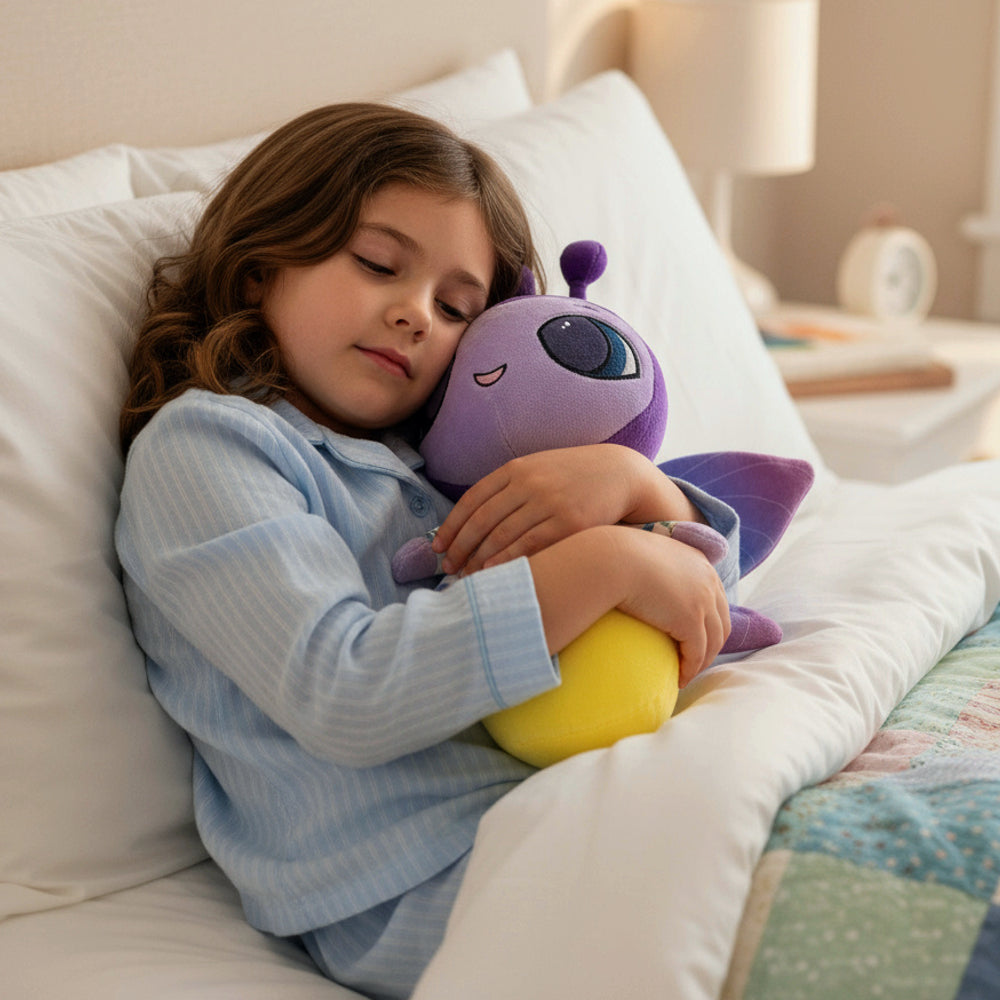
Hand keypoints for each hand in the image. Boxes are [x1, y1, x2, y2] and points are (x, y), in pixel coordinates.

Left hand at [434, 445, 699, 574]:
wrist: (622, 473)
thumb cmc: (573, 477)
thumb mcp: (538, 470)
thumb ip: (509, 488)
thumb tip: (473, 519)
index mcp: (516, 469)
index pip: (471, 500)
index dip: (451, 527)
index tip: (438, 548)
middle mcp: (529, 483)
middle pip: (482, 521)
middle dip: (460, 548)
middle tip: (447, 570)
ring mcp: (549, 502)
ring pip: (502, 536)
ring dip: (479, 560)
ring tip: (466, 578)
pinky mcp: (570, 522)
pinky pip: (530, 546)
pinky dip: (507, 561)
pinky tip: (493, 574)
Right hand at [614, 529, 730, 686]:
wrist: (612, 560)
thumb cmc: (616, 557)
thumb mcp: (645, 554)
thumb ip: (654, 564)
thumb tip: (640, 577)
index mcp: (699, 563)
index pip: (715, 598)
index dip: (708, 622)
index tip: (696, 638)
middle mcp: (708, 580)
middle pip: (720, 622)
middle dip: (711, 645)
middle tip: (693, 661)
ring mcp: (702, 600)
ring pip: (713, 641)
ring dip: (702, 661)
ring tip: (686, 674)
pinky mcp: (691, 620)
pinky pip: (696, 653)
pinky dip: (690, 669)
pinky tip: (679, 678)